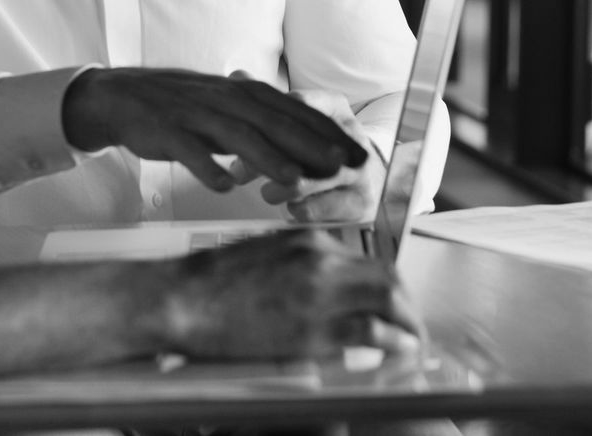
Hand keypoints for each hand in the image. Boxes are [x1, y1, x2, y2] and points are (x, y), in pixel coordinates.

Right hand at [61, 68, 367, 192]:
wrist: (126, 97)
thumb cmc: (183, 107)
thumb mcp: (229, 107)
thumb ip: (265, 125)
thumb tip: (309, 150)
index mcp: (244, 93)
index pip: (296, 111)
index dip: (329, 133)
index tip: (357, 155)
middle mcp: (225, 100)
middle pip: (274, 122)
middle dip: (311, 144)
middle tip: (340, 167)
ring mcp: (196, 115)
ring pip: (237, 136)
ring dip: (267, 158)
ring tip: (293, 181)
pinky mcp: (167, 131)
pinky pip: (189, 150)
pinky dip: (207, 167)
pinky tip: (224, 186)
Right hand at [164, 228, 420, 360]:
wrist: (179, 299)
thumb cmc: (209, 283)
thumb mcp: (262, 254)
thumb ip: (299, 262)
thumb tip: (327, 283)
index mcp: (307, 240)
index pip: (368, 260)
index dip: (389, 286)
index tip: (393, 303)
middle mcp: (320, 260)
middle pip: (388, 278)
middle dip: (407, 305)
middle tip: (410, 326)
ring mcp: (319, 293)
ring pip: (389, 301)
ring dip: (408, 324)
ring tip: (412, 342)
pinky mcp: (312, 329)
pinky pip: (372, 333)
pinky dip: (394, 342)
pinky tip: (400, 351)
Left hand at [232, 91, 387, 224]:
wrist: (359, 179)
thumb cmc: (314, 146)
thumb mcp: (293, 120)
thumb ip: (263, 103)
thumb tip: (236, 77)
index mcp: (334, 107)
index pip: (300, 106)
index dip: (265, 119)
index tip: (239, 132)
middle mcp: (350, 136)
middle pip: (306, 144)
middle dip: (270, 157)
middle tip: (241, 170)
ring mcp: (358, 170)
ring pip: (318, 178)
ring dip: (286, 187)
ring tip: (266, 193)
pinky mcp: (359, 201)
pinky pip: (329, 206)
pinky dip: (305, 209)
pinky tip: (291, 209)